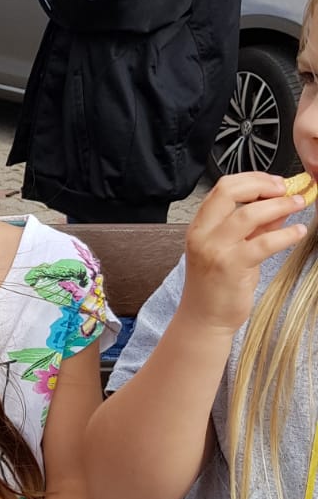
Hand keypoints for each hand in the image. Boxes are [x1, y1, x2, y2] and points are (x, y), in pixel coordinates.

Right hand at [179, 172, 307, 335]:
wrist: (204, 319)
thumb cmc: (216, 286)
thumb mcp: (234, 249)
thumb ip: (255, 226)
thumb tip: (280, 206)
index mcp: (200, 226)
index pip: (223, 188)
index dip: (253, 179)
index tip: (275, 183)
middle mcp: (203, 234)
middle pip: (230, 192)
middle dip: (263, 185)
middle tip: (286, 189)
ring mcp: (215, 250)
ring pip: (249, 214)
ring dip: (279, 206)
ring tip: (298, 205)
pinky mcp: (232, 267)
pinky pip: (264, 243)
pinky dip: (285, 234)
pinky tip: (298, 231)